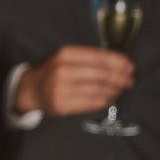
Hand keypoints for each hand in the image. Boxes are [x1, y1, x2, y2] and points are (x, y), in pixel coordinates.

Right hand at [13, 45, 134, 117]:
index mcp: (64, 54)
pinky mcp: (62, 105)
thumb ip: (89, 58)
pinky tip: (109, 98)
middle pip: (101, 74)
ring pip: (98, 90)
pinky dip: (105, 101)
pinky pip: (91, 103)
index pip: (98, 57)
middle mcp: (62, 70)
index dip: (118, 62)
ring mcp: (61, 89)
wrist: (30, 88)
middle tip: (130, 80)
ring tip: (122, 89)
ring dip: (115, 90)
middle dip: (120, 78)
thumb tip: (120, 63)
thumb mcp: (66, 57)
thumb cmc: (52, 71)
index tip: (130, 65)